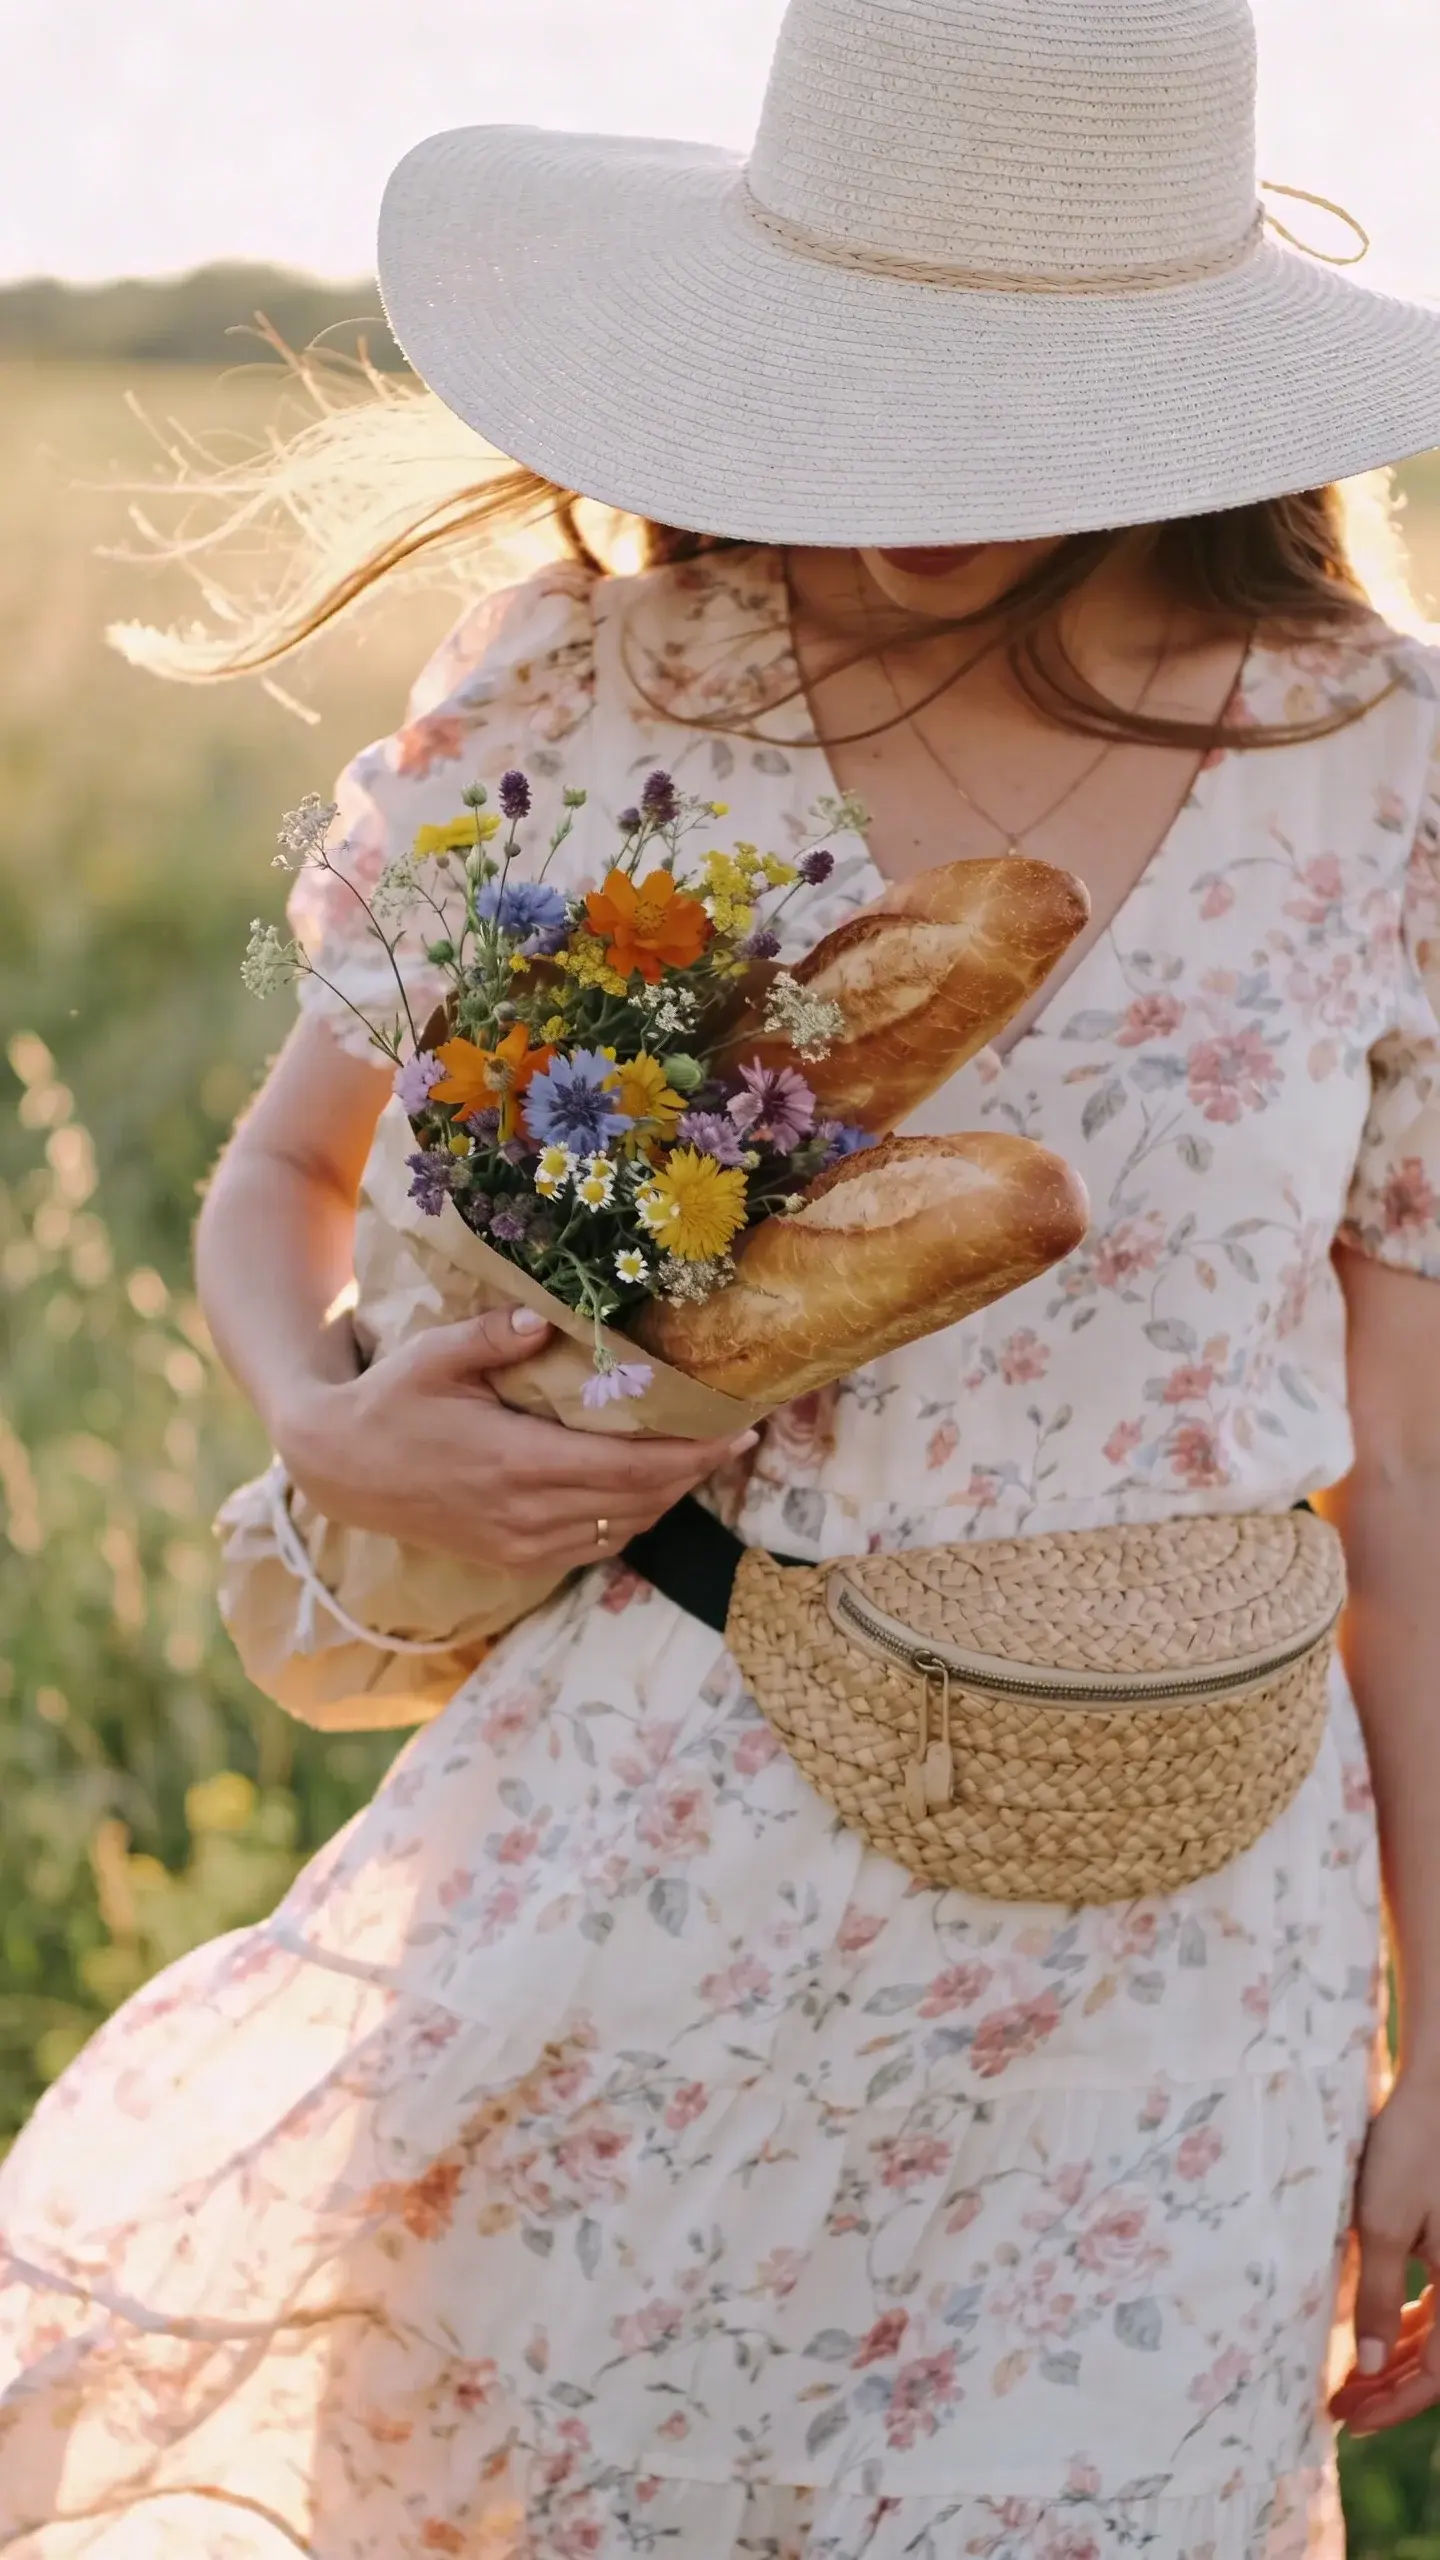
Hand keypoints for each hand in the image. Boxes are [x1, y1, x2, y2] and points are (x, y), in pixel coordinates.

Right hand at [278, 1306, 754, 1575]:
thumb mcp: (432, 1357)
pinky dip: (630, 1519)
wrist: (340, 1469)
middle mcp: (527, 1513)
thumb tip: (546, 1321)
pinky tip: (646, 1490)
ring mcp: (521, 1544)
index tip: (736, 1433)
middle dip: (696, 1472)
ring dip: (668, 1499)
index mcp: (516, 1462)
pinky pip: (593, 1546)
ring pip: (622, 1529)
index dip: (691, 1455)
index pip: (629, 1467)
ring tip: (701, 1461)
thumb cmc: (389, 1401)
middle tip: (739, 1441)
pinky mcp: (513, 1558)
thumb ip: (492, 1337)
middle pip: (639, 1501)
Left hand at [1329, 2072, 1439, 2436]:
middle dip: (1391, 2388)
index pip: (1437, 2374)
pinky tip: (1377, 2328)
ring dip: (1397, 2356)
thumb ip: (1376, 2299)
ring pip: (1438, 2332)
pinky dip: (1408, 2322)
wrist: (1437, 2089)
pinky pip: (1438, 2301)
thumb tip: (1369, 2367)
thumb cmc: (1411, 2150)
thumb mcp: (1381, 2227)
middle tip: (1340, 2404)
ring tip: (1350, 2374)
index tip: (1349, 2419)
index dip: (1393, 2403)